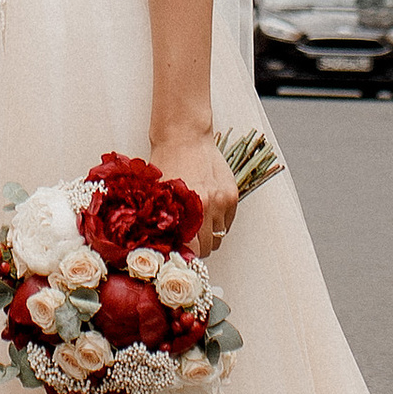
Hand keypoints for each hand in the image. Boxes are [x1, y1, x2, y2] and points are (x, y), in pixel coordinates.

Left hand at [154, 124, 237, 258]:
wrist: (184, 137)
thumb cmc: (166, 164)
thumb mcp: (160, 195)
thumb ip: (165, 222)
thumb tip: (164, 247)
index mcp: (186, 210)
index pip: (191, 251)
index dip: (184, 256)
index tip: (179, 256)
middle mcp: (207, 207)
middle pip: (207, 248)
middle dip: (197, 249)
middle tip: (187, 243)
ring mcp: (222, 201)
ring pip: (218, 237)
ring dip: (208, 236)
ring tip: (196, 225)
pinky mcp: (232, 195)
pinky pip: (228, 223)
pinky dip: (219, 222)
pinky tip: (207, 212)